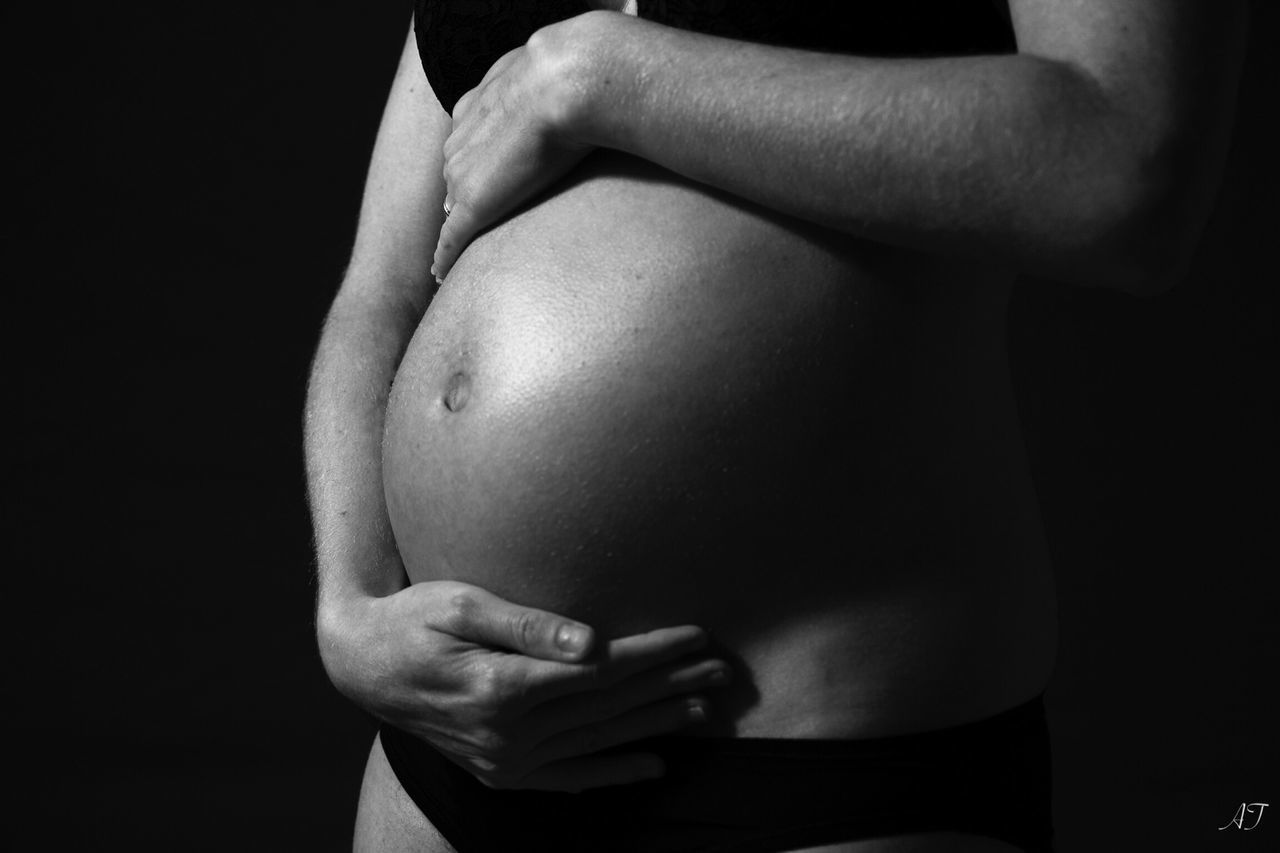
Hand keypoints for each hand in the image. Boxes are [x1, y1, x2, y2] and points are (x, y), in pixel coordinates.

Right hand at [319, 581, 729, 791]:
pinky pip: (569, 777)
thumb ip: (527, 624)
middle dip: (670, 686)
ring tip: (706, 710)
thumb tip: (591, 641)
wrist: (364, 666)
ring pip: (599, 742)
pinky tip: (654, 764)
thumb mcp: (461, 603)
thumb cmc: (413, 619)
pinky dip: (613, 773)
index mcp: (502, 686)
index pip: (601, 670)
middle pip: (610, 707)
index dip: (653, 652)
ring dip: (655, 725)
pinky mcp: (500, 772)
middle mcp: (507, 733)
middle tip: (723, 670)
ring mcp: (504, 760)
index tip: (698, 635)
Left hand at [432, 15, 602, 280]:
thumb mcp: (546, 71)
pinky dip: (444, 256)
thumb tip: (568, 89)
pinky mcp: (473, 205)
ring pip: (453, 209)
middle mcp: (458, 144)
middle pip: (455, 180)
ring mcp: (463, 175)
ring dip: (458, 228)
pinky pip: (451, 237)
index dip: (475, 167)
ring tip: (458, 254)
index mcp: (472, 110)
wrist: (564, 83)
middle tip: (475, 224)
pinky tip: (440, 274)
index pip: (467, 148)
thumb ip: (540, 88)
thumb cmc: (567, 74)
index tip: (484, 181)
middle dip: (463, 198)